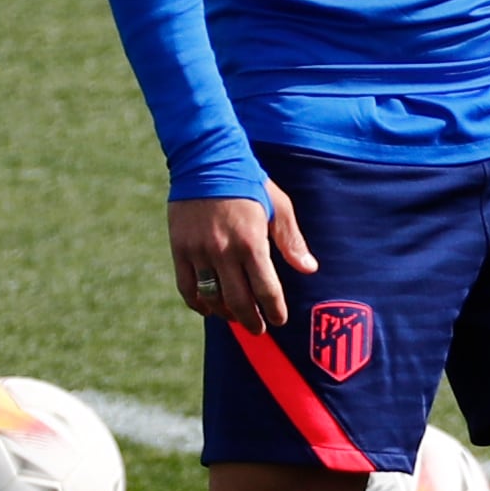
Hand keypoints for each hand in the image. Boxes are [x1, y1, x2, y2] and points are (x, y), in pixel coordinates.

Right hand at [169, 180, 316, 328]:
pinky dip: (198, 303)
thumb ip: (291, 241)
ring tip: (237, 317)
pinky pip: (187, 287)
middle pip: (238, 301)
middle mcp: (224, 252)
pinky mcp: (180, 250)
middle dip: (252, 321)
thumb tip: (309, 269)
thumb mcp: (279, 206)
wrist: (206, 161)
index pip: (266, 289)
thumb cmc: (249, 183)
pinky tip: (209, 308)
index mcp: (252, 242)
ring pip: (211, 298)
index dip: (274, 310)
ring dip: (226, 314)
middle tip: (259, 329)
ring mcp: (199, 252)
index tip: (280, 320)